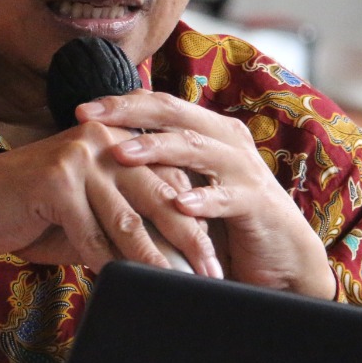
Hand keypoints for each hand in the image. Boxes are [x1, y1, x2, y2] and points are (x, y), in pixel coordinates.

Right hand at [0, 120, 222, 277]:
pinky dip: (106, 264)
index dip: (194, 220)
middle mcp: (103, 139)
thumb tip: (180, 258)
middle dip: (189, 240)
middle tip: (212, 275)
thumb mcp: (92, 212)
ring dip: (153, 260)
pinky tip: (123, 285)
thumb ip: (130, 221)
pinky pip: (90, 233)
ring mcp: (79, 155)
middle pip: (159, 196)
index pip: (168, 181)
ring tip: (175, 286)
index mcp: (118, 139)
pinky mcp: (56, 178)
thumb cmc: (38, 212)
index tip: (216, 258)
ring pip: (127, 219)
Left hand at [80, 90, 336, 298]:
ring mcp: (243, 168)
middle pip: (172, 112)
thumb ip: (160, 168)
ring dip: (156, 148)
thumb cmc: (225, 222)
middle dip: (127, 112)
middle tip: (88, 117)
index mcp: (208, 130)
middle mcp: (226, 139)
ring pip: (194, 147)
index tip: (80, 109)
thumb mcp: (189, 187)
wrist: (281, 259)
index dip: (120, 103)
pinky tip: (177, 203)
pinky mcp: (257, 203)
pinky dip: (202, 199)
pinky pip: (227, 196)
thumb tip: (102, 154)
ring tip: (120, 153)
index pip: (159, 104)